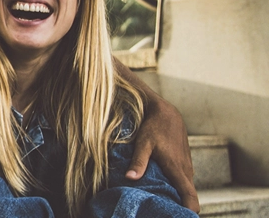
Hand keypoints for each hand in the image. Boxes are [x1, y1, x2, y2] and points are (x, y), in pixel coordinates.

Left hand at [127, 96, 198, 211]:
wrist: (166, 113)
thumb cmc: (154, 127)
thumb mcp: (143, 143)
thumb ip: (138, 161)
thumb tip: (130, 178)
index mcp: (178, 169)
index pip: (190, 196)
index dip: (189, 210)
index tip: (179, 216)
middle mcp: (186, 171)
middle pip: (187, 196)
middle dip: (178, 206)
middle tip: (159, 210)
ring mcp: (186, 167)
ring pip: (184, 188)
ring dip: (176, 196)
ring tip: (158, 202)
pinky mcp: (184, 163)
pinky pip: (182, 180)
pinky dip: (175, 186)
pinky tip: (160, 188)